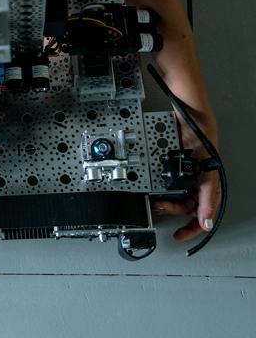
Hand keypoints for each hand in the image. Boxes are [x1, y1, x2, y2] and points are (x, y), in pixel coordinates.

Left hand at [152, 124, 221, 240]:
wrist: (186, 118)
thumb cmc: (202, 139)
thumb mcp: (207, 170)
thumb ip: (207, 197)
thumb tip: (207, 221)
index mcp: (207, 186)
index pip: (202, 214)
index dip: (192, 228)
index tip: (180, 236)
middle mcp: (194, 182)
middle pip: (183, 206)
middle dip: (171, 209)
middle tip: (159, 206)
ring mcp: (180, 175)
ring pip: (170, 196)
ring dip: (162, 200)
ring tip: (153, 199)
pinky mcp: (167, 167)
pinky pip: (160, 181)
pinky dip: (154, 186)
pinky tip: (149, 186)